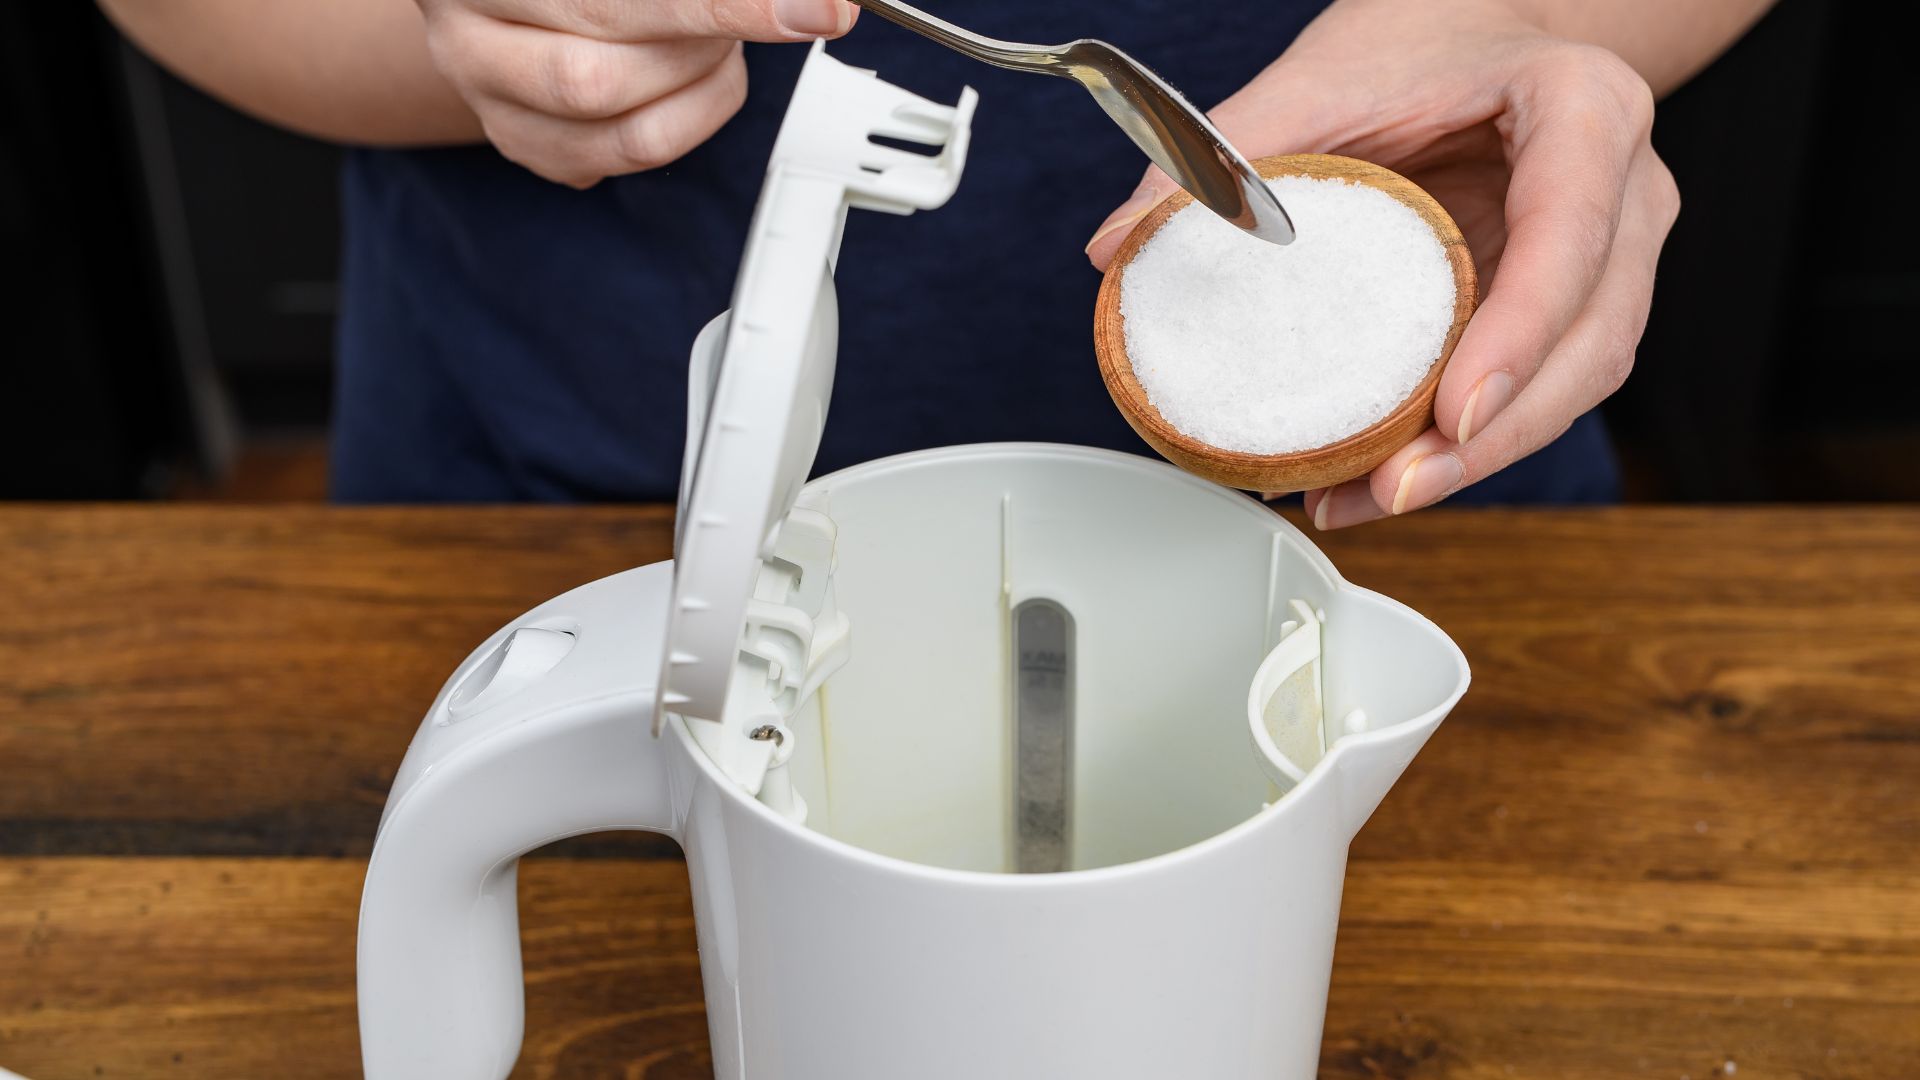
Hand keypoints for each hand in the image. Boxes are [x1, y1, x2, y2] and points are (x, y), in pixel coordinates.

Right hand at [415, 0, 857, 186]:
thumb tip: (783, 0)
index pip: (609, 2)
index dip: (722, 6)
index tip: (810, 9)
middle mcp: (468, 36)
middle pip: (603, 75)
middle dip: (713, 43)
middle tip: (782, 13)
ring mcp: (493, 102)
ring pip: (626, 129)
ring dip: (705, 82)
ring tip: (722, 35)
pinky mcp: (529, 147)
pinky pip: (630, 158)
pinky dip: (691, 116)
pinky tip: (695, 74)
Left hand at [1085, 0, 1680, 527]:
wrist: (1482, 29)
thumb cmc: (1419, 42)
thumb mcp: (1317, 80)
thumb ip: (1220, 158)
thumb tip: (1115, 248)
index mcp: (1582, 110)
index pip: (1570, 235)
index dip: (1519, 335)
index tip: (1453, 414)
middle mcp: (1625, 191)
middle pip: (1590, 341)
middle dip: (1495, 438)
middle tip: (1392, 489)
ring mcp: (1614, 255)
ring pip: (1578, 383)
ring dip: (1480, 461)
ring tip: (1369, 499)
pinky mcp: (1578, 304)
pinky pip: (1539, 388)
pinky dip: (1467, 442)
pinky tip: (1382, 478)